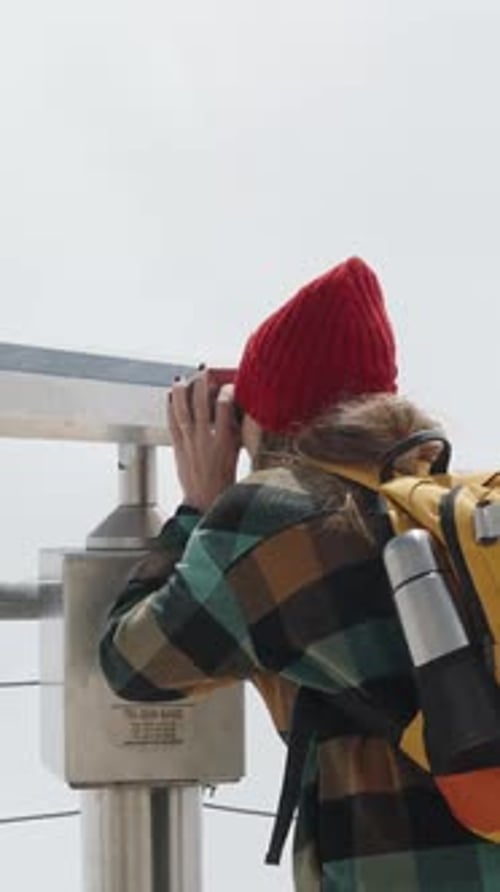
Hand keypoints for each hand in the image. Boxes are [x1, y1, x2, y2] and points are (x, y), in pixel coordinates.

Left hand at [167, 371, 241, 512]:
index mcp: (224, 442)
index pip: (224, 408)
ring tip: (181, 379)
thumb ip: (234, 430)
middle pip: (200, 404)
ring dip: (180, 392)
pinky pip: (171, 423)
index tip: (229, 385)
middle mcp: (204, 440)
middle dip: (201, 384)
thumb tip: (234, 410)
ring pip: (181, 411)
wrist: (206, 500)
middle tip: (203, 371)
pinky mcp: (178, 447)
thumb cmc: (225, 479)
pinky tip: (170, 397)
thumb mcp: (236, 452)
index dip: (226, 392)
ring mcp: (189, 443)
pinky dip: (170, 408)